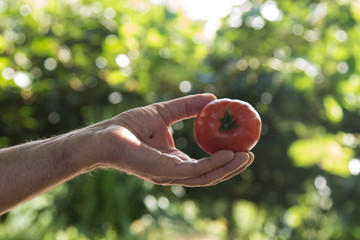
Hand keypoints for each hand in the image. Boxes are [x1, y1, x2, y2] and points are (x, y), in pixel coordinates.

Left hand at [93, 94, 253, 186]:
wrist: (104, 134)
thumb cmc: (130, 125)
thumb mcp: (165, 112)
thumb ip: (187, 108)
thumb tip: (212, 98)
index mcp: (175, 162)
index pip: (205, 164)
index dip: (224, 158)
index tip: (242, 146)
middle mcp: (174, 172)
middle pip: (209, 174)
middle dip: (231, 167)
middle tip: (250, 155)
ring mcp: (169, 175)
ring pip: (205, 176)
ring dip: (227, 168)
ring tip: (246, 156)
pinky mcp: (162, 172)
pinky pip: (193, 171)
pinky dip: (212, 164)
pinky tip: (227, 155)